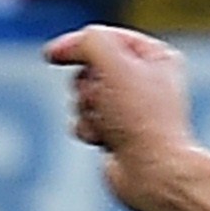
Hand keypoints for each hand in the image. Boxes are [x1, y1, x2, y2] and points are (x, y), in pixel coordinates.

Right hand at [43, 23, 196, 193]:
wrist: (152, 172)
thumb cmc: (142, 118)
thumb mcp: (114, 63)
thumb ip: (88, 41)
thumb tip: (64, 50)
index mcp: (156, 57)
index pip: (107, 38)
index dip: (78, 45)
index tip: (53, 55)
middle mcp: (144, 80)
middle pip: (90, 68)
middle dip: (87, 85)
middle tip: (103, 99)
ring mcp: (128, 108)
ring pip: (82, 96)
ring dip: (86, 109)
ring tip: (108, 123)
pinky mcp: (115, 132)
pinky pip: (84, 121)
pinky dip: (88, 129)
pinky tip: (105, 140)